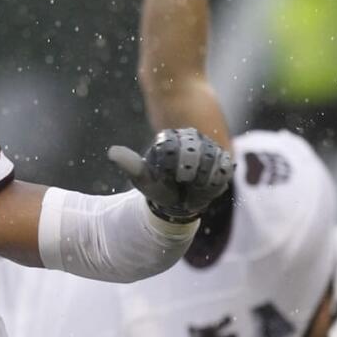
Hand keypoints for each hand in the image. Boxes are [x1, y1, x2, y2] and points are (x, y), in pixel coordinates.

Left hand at [108, 128, 233, 222]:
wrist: (175, 199)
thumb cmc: (157, 186)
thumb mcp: (142, 179)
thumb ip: (131, 165)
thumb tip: (112, 152)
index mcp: (169, 138)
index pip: (177, 153)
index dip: (173, 172)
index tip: (167, 178)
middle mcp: (190, 136)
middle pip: (198, 157)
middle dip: (190, 179)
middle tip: (181, 185)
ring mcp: (208, 145)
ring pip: (213, 165)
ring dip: (201, 185)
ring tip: (190, 189)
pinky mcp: (223, 157)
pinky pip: (224, 172)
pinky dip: (213, 186)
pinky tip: (202, 189)